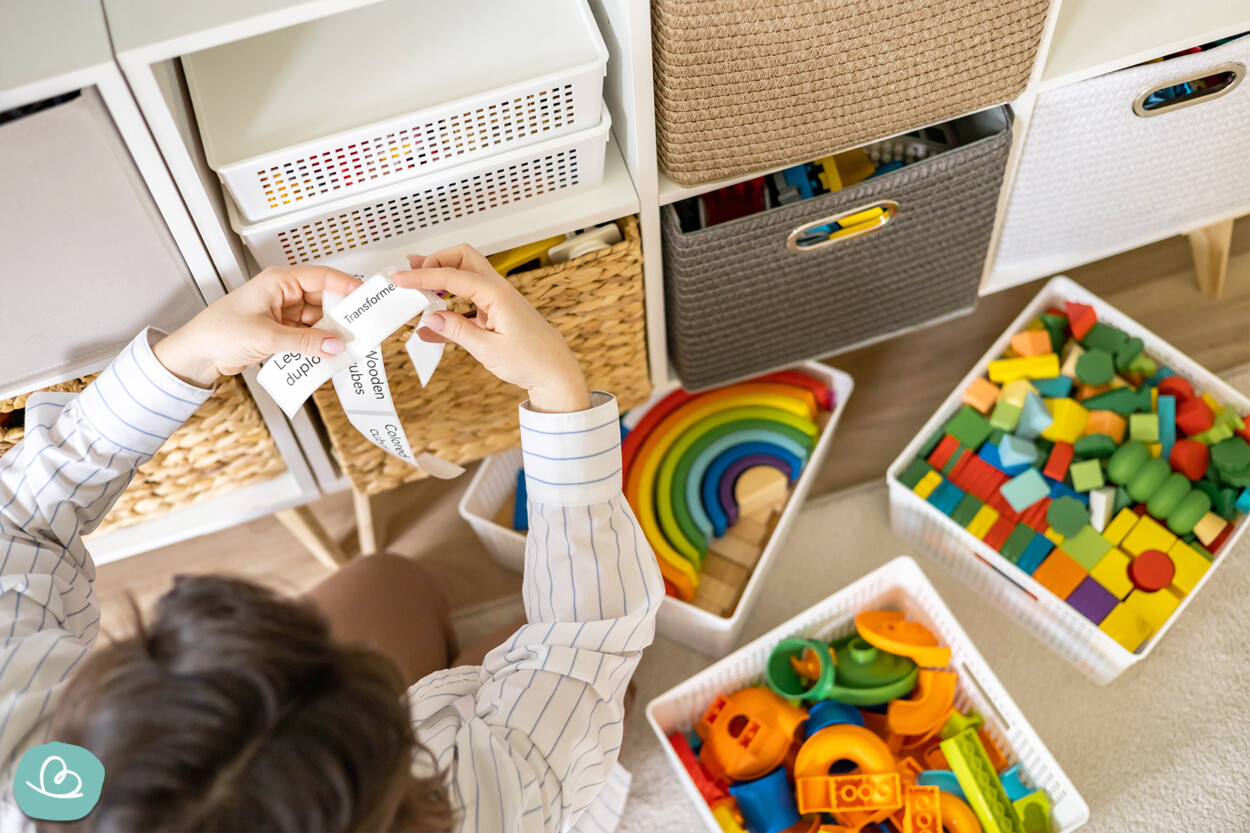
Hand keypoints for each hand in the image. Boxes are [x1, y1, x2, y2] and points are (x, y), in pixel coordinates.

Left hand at [154, 266, 361, 387]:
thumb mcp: (267, 336)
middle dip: (340, 316)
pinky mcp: (281, 331)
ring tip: (344, 346)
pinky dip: (317, 345)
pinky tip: (326, 354)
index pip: (322, 277)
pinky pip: (308, 335)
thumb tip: (336, 344)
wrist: (196, 354)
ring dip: (329, 334)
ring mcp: (283, 313)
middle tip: (358, 330)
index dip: (346, 286)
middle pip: (324, 300)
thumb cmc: (219, 332)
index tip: (365, 299)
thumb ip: (305, 341)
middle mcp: (283, 294)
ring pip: (318, 320)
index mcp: (279, 281)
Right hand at [391, 245, 590, 413]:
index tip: (400, 279)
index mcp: (497, 294)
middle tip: (411, 273)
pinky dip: (449, 305)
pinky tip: (432, 323)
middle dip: (435, 260)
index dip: (422, 276)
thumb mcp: (488, 350)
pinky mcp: (496, 313)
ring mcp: (498, 300)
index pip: (452, 275)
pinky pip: (468, 301)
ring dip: (441, 278)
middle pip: (462, 258)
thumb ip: (457, 332)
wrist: (556, 373)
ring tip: (417, 287)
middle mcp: (498, 290)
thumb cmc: (533, 361)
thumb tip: (431, 318)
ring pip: (465, 275)